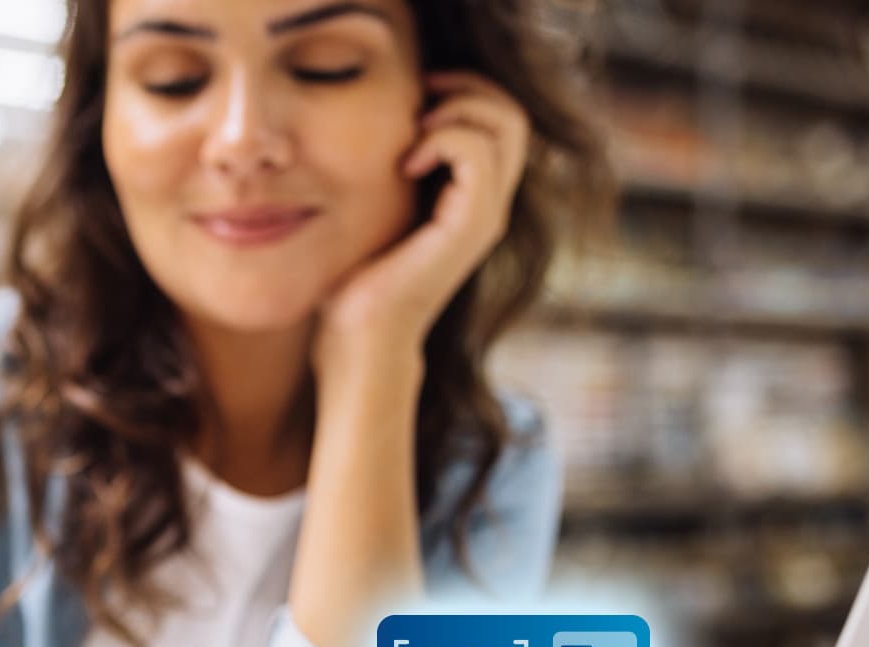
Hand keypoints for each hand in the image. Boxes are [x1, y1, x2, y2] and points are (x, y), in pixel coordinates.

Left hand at [314, 71, 531, 375]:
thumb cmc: (355, 280)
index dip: (466, 89)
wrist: (359, 337)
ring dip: (456, 110)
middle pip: (514, 114)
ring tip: (414, 133)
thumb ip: (391, 169)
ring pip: (506, 125)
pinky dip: (443, 139)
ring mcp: (486, 215)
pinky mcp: (471, 226)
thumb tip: (373, 125)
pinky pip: (477, 154)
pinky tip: (406, 165)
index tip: (418, 94)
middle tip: (419, 99)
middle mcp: (489, 204)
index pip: (501, 119)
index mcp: (472, 197)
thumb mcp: (375, 208)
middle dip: (467, 88)